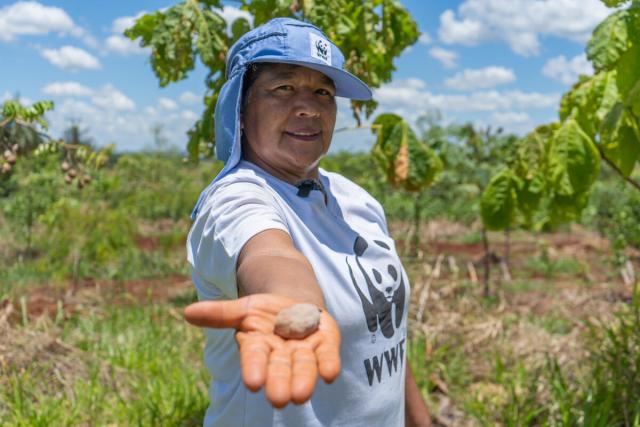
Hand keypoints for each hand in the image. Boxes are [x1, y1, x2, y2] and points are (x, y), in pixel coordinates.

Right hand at [184, 294, 340, 407]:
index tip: (253, 383)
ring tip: (301, 395)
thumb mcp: (244, 308)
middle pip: (280, 369)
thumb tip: (187, 313)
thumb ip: (220, 313)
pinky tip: (330, 374)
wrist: (297, 305)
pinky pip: (328, 356)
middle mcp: (281, 353)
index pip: (254, 358)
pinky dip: (329, 364)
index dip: (254, 369)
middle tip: (279, 399)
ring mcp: (304, 350)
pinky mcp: (326, 344)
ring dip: (304, 380)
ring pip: (303, 367)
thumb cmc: (266, 313)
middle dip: (280, 383)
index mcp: (258, 345)